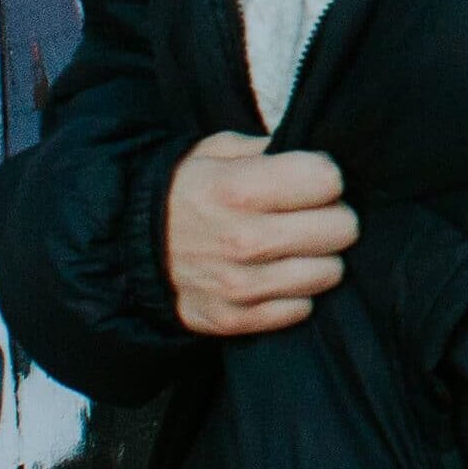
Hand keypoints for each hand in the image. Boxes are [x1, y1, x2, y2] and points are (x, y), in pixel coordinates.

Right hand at [164, 133, 358, 337]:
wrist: (125, 245)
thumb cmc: (184, 190)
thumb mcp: (217, 151)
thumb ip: (270, 149)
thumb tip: (319, 157)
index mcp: (237, 189)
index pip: (328, 180)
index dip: (325, 176)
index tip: (311, 180)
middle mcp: (242, 240)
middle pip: (342, 229)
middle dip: (333, 217)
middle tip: (310, 215)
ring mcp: (238, 286)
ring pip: (329, 272)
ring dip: (319, 258)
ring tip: (293, 247)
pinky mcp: (233, 319)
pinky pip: (300, 309)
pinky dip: (294, 294)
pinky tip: (274, 275)